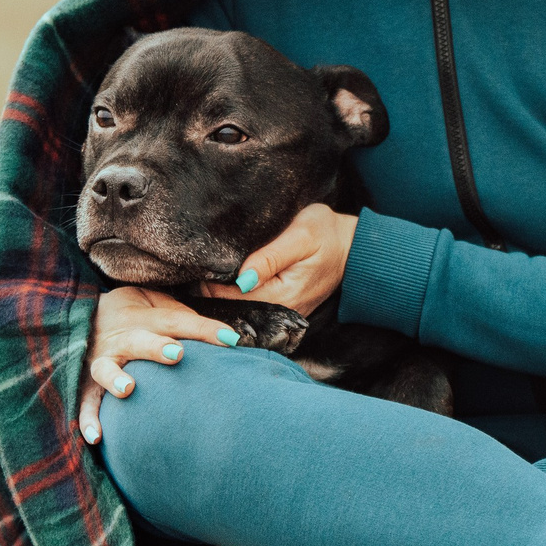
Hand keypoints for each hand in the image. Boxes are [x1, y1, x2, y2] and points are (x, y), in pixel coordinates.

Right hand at [76, 286, 240, 448]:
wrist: (84, 312)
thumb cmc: (136, 314)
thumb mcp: (158, 304)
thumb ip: (186, 319)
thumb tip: (228, 340)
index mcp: (142, 317)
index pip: (176, 321)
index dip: (203, 329)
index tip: (230, 340)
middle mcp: (121, 337)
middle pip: (138, 340)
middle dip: (156, 347)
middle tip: (176, 353)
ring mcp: (101, 360)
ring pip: (105, 368)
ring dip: (115, 378)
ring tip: (127, 389)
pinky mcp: (85, 382)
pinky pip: (85, 400)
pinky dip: (87, 418)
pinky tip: (96, 437)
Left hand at [200, 204, 356, 314]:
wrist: (352, 246)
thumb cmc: (326, 233)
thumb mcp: (300, 236)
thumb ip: (270, 258)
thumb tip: (240, 279)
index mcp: (285, 295)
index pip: (235, 298)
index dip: (211, 286)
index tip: (197, 269)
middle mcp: (284, 311)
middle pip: (236, 309)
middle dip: (212, 295)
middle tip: (193, 273)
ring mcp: (285, 312)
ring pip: (244, 311)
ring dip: (222, 298)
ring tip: (204, 278)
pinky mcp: (286, 307)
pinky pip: (255, 308)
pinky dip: (237, 299)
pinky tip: (223, 286)